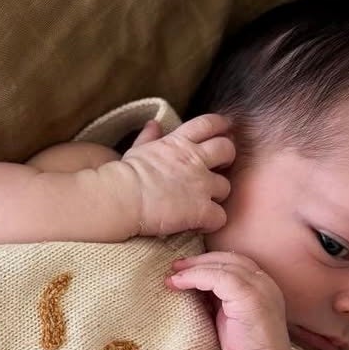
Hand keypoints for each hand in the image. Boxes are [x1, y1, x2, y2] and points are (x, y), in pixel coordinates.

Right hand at [107, 112, 234, 236]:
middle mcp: (194, 160)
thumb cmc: (123, 175)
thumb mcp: (137, 150)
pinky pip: (220, 217)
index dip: (220, 125)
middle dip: (227, 158)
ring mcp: (201, 185)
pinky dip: (213, 222)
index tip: (225, 129)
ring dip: (217, 194)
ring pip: (226, 186)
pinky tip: (201, 224)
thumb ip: (150, 137)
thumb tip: (154, 124)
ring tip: (205, 202)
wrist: (121, 197)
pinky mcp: (202, 210)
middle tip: (220, 167)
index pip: (208, 124)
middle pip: (227, 150)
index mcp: (179, 143)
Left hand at [165, 250, 292, 349]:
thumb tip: (188, 283)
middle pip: (229, 259)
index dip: (206, 262)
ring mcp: (261, 289)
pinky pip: (219, 277)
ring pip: (223, 265)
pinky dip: (196, 277)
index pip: (233, 262)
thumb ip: (215, 298)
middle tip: (174, 267)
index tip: (182, 269)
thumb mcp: (225, 316)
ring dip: (194, 268)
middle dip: (199, 261)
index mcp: (261, 286)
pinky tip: (179, 284)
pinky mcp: (251, 298)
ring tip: (172, 276)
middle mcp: (265, 283)